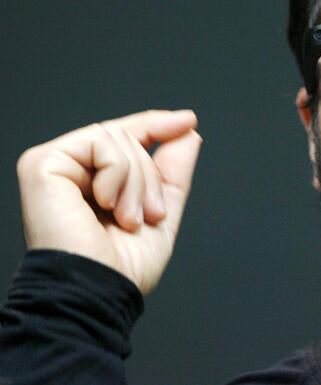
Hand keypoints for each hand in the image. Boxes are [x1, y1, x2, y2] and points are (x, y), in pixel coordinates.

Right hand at [16, 110, 201, 294]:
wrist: (100, 290)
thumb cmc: (123, 266)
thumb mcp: (161, 211)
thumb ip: (172, 170)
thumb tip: (188, 131)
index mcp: (92, 182)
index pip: (124, 139)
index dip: (156, 125)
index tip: (188, 120)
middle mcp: (69, 170)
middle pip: (126, 136)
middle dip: (150, 176)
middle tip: (149, 215)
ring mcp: (53, 165)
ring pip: (116, 137)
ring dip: (137, 181)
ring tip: (129, 219)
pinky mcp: (42, 164)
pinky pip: (99, 142)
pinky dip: (117, 174)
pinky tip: (106, 205)